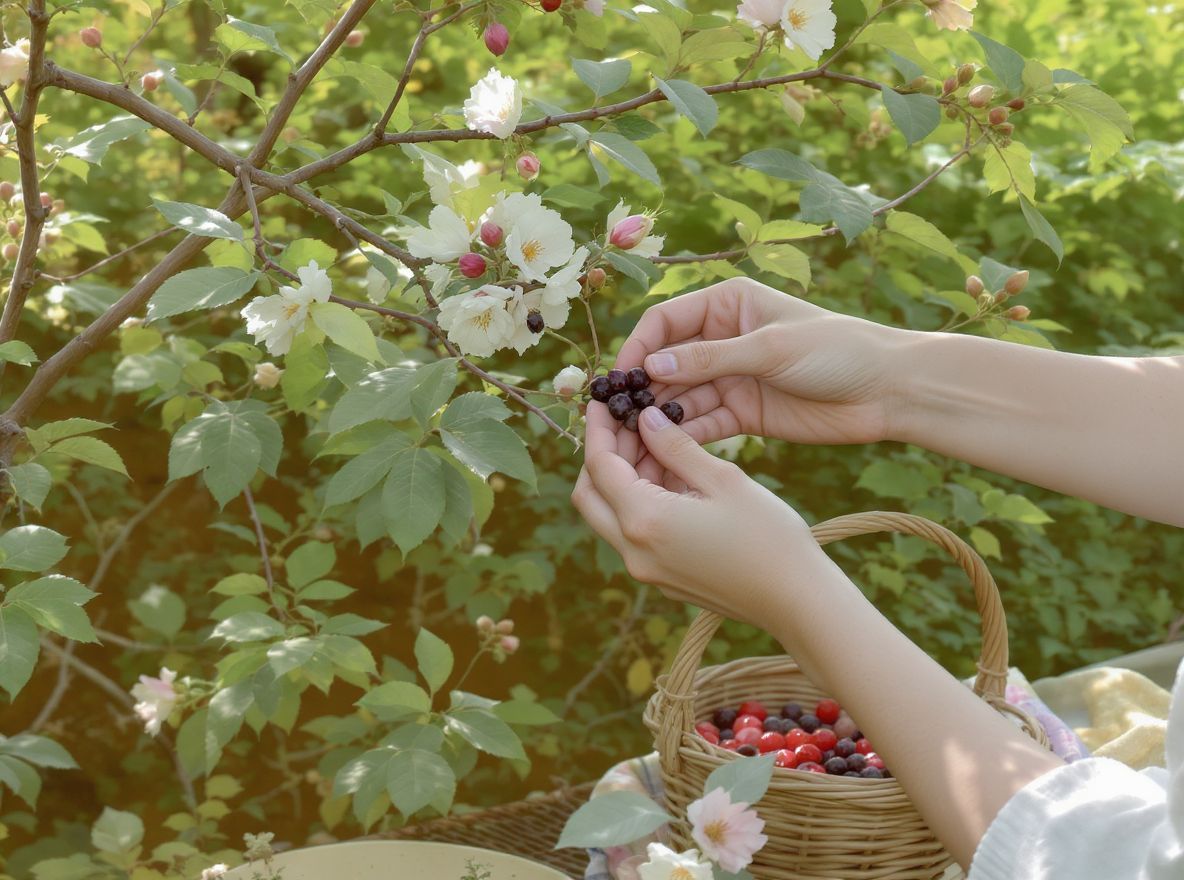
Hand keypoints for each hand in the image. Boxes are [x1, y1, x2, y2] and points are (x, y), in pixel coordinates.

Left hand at [571, 399, 828, 627]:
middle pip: (589, 495)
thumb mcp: (723, 479)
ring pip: (609, 516)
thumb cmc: (769, 536)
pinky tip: (670, 476)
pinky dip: (638, 502)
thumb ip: (676, 447)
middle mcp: (634, 551)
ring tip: (654, 443)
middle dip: (600, 455)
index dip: (598, 428)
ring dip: (620, 479)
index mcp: (644, 521)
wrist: (797, 600)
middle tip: (625, 422)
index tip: (602, 399)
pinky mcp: (662, 579)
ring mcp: (645, 571)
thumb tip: (645, 418)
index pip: (599, 466)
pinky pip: (633, 534)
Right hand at [615, 277, 909, 446]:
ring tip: (633, 443)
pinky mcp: (743, 414)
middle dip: (642, 391)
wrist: (888, 391)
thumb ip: (710, 359)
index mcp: (726, 305)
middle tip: (616, 420)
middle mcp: (722, 339)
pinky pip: (703, 425)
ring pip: (680, 398)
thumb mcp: (770, 348)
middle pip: (666, 364)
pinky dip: (682, 437)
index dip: (638, 348)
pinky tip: (663, 453)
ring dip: (657, 418)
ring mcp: (731, 378)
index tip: (618, 380)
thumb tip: (651, 367)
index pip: (665, 323)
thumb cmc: (836, 350)